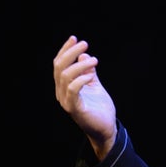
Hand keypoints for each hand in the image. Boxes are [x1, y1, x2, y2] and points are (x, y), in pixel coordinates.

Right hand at [53, 35, 116, 157]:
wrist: (106, 128)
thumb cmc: (99, 107)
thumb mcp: (94, 84)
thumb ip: (89, 71)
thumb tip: (84, 54)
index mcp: (64, 86)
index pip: (59, 64)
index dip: (65, 50)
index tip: (75, 38)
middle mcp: (62, 92)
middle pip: (59, 67)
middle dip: (70, 52)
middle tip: (85, 44)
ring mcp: (67, 101)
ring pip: (65, 76)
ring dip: (80, 65)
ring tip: (94, 60)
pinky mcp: (75, 109)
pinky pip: (73, 91)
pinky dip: (80, 80)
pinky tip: (90, 75)